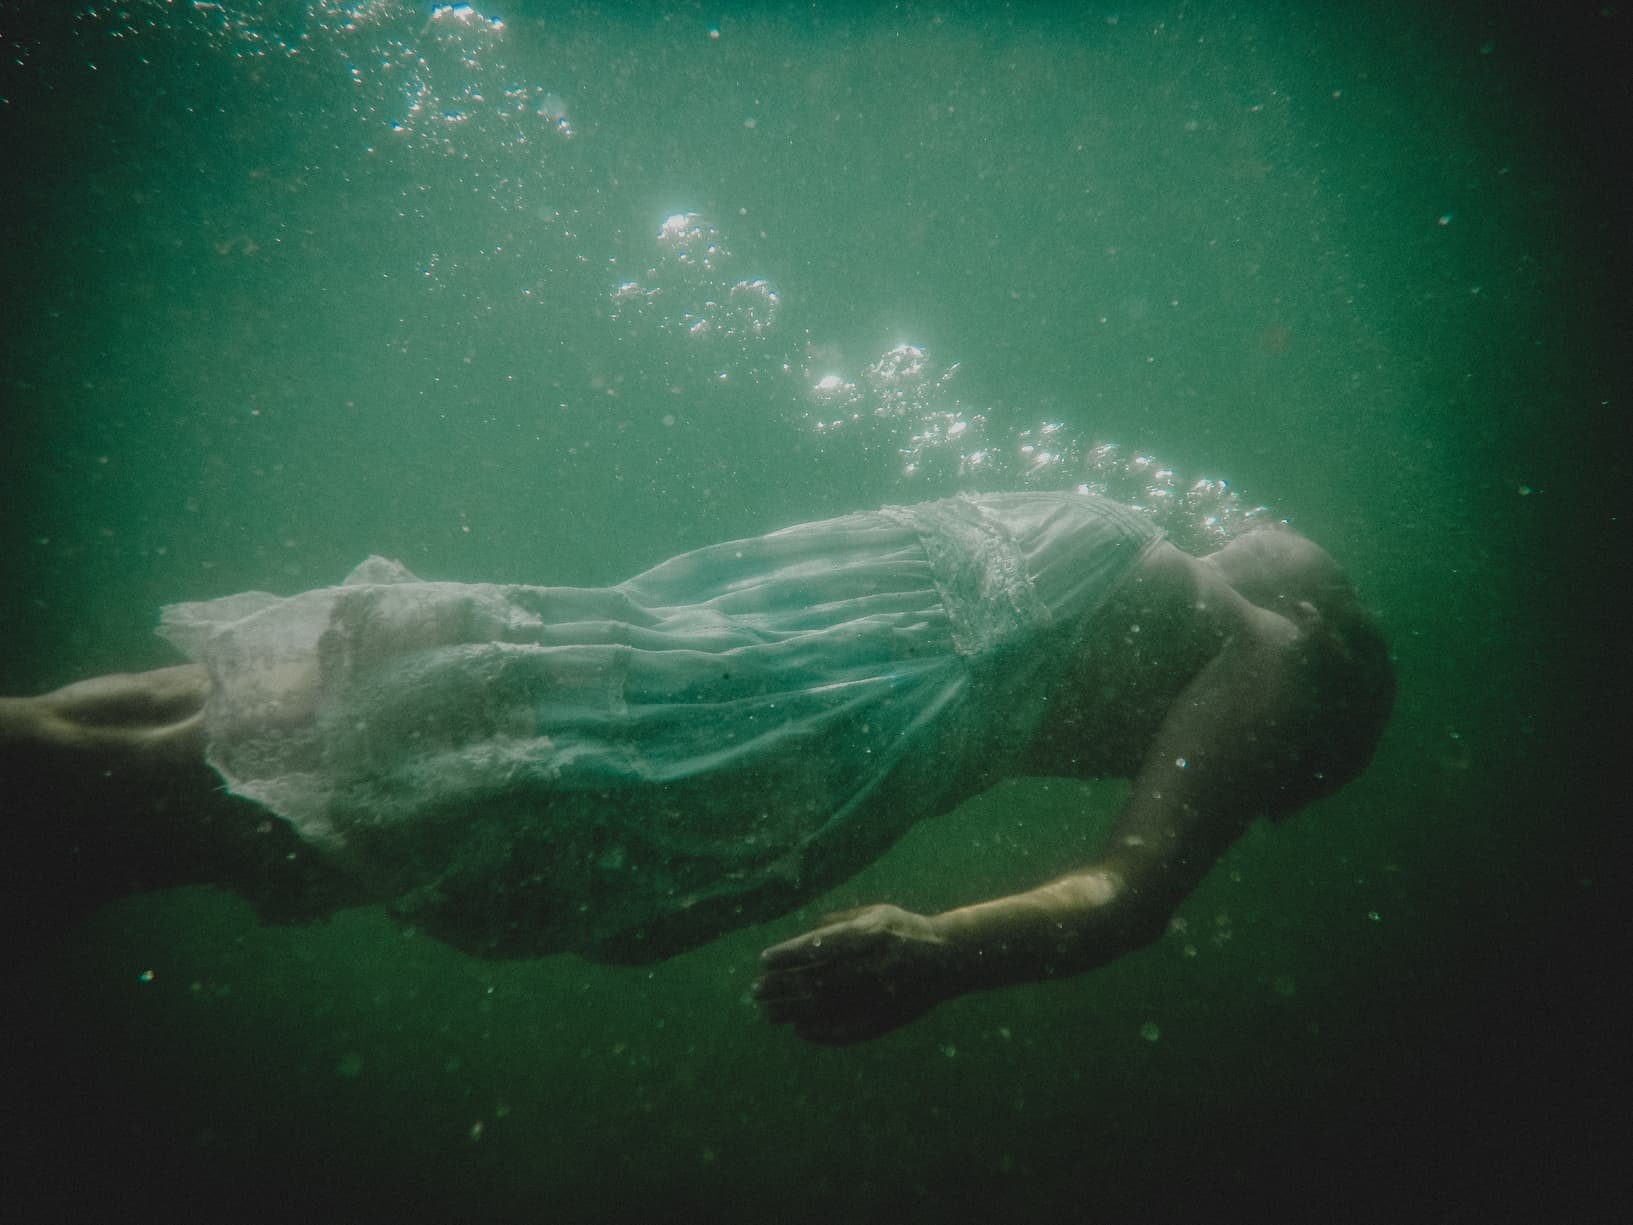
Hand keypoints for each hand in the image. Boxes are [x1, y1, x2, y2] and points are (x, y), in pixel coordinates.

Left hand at [753, 904, 957, 1044]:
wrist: (947, 959)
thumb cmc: (906, 930)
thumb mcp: (876, 913)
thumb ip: (840, 921)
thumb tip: (807, 929)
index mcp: (863, 937)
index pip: (814, 948)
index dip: (785, 956)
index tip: (764, 960)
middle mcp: (865, 968)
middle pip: (812, 980)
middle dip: (779, 986)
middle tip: (756, 991)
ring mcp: (873, 996)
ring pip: (823, 1009)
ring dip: (791, 1012)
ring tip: (768, 1013)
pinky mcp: (882, 1019)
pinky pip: (844, 1031)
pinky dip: (819, 1033)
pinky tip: (800, 1030)